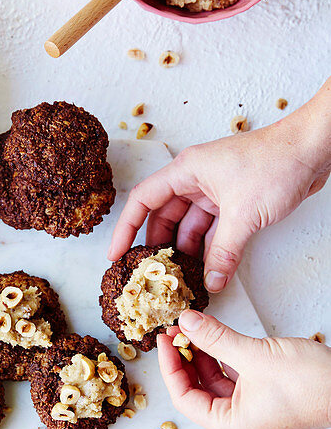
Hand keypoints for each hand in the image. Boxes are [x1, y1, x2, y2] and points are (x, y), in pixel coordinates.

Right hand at [108, 79, 330, 292]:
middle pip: (163, 216)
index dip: (125, 228)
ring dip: (186, 250)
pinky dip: (209, 247)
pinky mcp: (233, 200)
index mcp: (186, 171)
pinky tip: (208, 268)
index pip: (142, 201)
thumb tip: (211, 279)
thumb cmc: (277, 162)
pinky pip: (212, 228)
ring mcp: (215, 190)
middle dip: (157, 245)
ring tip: (179, 277)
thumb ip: (223, 251)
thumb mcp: (243, 215)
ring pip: (189, 224)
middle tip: (150, 273)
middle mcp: (196, 179)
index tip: (117, 254)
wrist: (314, 149)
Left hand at [157, 310, 330, 428]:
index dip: (170, 367)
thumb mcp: (255, 355)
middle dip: (185, 360)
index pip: (184, 398)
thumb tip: (187, 323)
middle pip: (197, 392)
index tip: (165, 341)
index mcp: (233, 427)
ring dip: (203, 358)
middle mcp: (241, 426)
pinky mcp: (267, 402)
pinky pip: (235, 381)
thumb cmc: (314, 384)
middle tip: (176, 331)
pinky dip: (223, 360)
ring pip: (216, 384)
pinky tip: (216, 340)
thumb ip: (216, 338)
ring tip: (193, 331)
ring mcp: (254, 415)